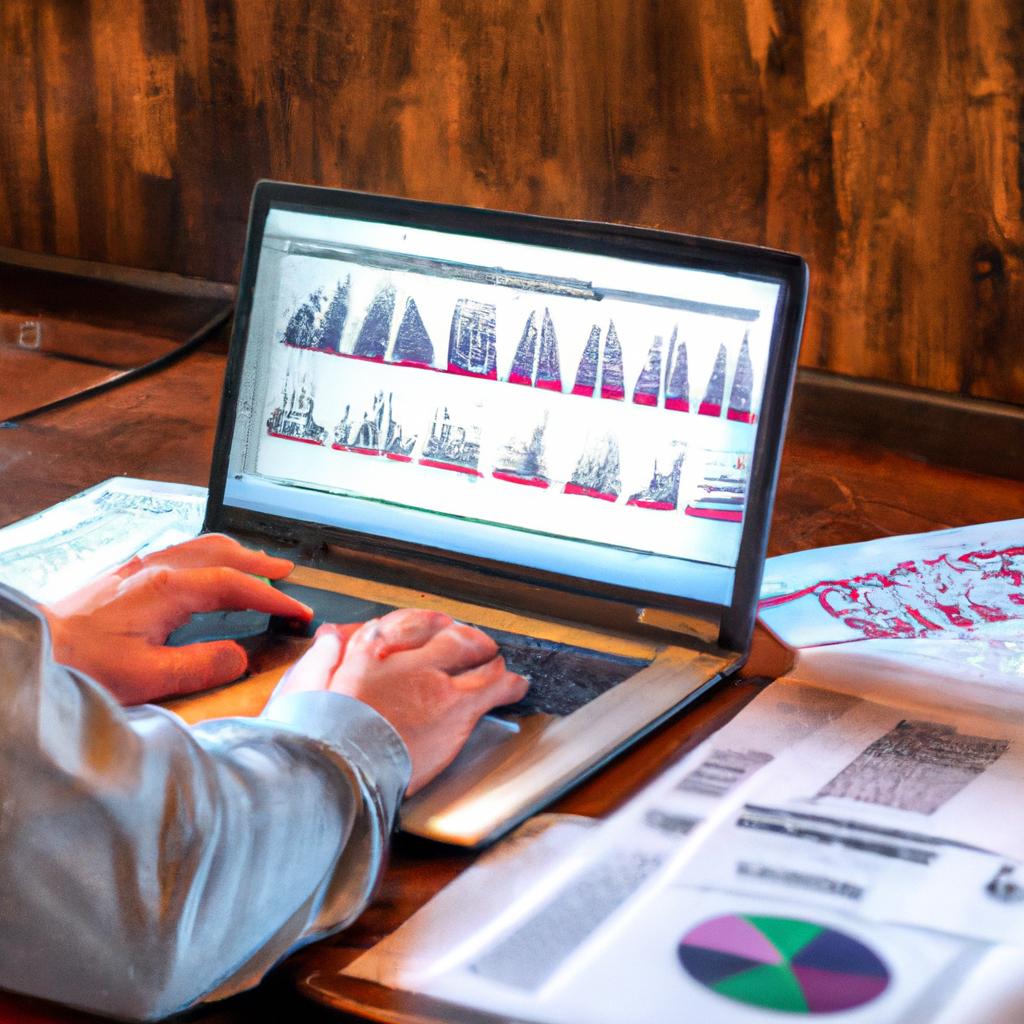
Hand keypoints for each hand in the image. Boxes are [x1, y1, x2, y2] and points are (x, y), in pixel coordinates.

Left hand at [44, 534, 312, 703]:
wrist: (35, 648)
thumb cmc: (80, 663)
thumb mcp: (148, 677)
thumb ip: (201, 665)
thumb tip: (239, 657)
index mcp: (167, 590)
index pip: (236, 585)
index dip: (273, 598)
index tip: (297, 610)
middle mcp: (155, 570)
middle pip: (222, 553)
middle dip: (259, 563)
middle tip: (287, 573)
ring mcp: (138, 568)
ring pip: (199, 546)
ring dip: (235, 552)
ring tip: (256, 561)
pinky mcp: (125, 576)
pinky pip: (180, 551)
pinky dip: (208, 554)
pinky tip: (205, 568)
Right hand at [276, 609, 527, 793]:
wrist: (333, 766)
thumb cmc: (312, 735)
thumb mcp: (302, 687)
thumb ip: (321, 658)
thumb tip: (330, 637)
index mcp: (368, 650)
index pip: (408, 624)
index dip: (425, 627)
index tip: (431, 632)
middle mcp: (406, 659)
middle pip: (449, 634)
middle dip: (464, 638)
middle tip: (474, 645)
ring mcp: (435, 681)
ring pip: (476, 655)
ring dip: (487, 658)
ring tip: (495, 663)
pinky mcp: (455, 709)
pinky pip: (494, 687)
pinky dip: (510, 684)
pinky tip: (518, 684)